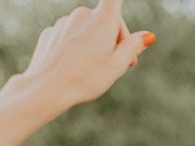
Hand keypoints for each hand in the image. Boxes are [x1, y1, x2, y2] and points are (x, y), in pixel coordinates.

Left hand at [17, 0, 153, 111]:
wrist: (47, 88)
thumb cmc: (85, 78)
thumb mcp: (117, 66)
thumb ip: (133, 47)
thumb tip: (148, 35)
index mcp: (103, 19)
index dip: (119, 3)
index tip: (120, 25)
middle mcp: (82, 14)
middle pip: (104, 19)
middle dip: (114, 38)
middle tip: (120, 65)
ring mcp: (64, 22)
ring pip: (86, 29)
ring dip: (94, 43)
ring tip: (94, 69)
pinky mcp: (51, 32)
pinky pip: (69, 36)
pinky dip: (76, 47)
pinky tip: (76, 67)